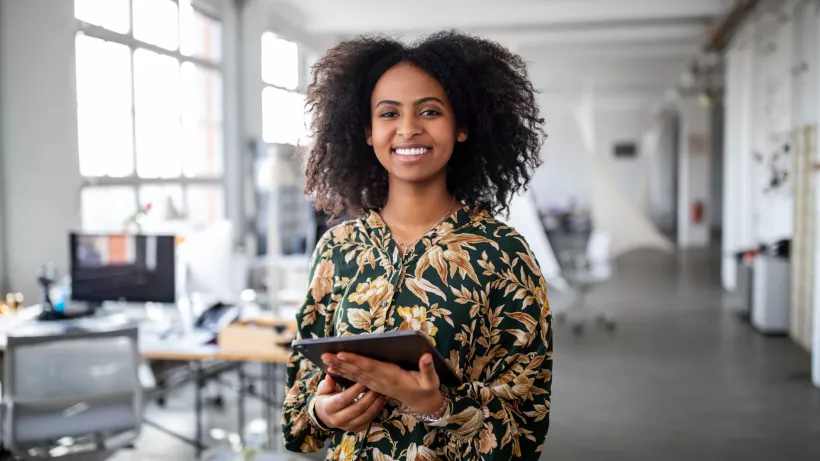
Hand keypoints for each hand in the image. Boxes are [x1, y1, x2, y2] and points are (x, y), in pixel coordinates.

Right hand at [313, 374, 386, 432]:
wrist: (326, 415)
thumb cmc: (326, 398)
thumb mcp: (323, 389)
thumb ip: (327, 383)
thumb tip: (330, 376)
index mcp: (328, 408)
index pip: (343, 399)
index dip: (355, 390)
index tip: (364, 380)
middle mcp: (337, 420)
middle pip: (357, 408)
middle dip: (369, 396)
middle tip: (377, 385)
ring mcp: (348, 426)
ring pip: (366, 415)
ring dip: (376, 403)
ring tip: (382, 392)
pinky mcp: (357, 429)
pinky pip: (370, 419)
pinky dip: (378, 409)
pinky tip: (383, 400)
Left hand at [323, 352, 444, 415]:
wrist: (422, 403)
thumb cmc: (426, 388)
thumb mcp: (431, 380)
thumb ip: (428, 368)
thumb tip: (427, 356)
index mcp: (391, 377)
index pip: (370, 367)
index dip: (356, 361)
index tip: (342, 354)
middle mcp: (380, 381)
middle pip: (358, 371)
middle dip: (341, 363)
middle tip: (325, 355)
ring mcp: (376, 384)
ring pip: (354, 375)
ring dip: (339, 367)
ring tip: (325, 360)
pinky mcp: (375, 385)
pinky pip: (357, 379)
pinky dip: (345, 373)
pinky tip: (334, 369)